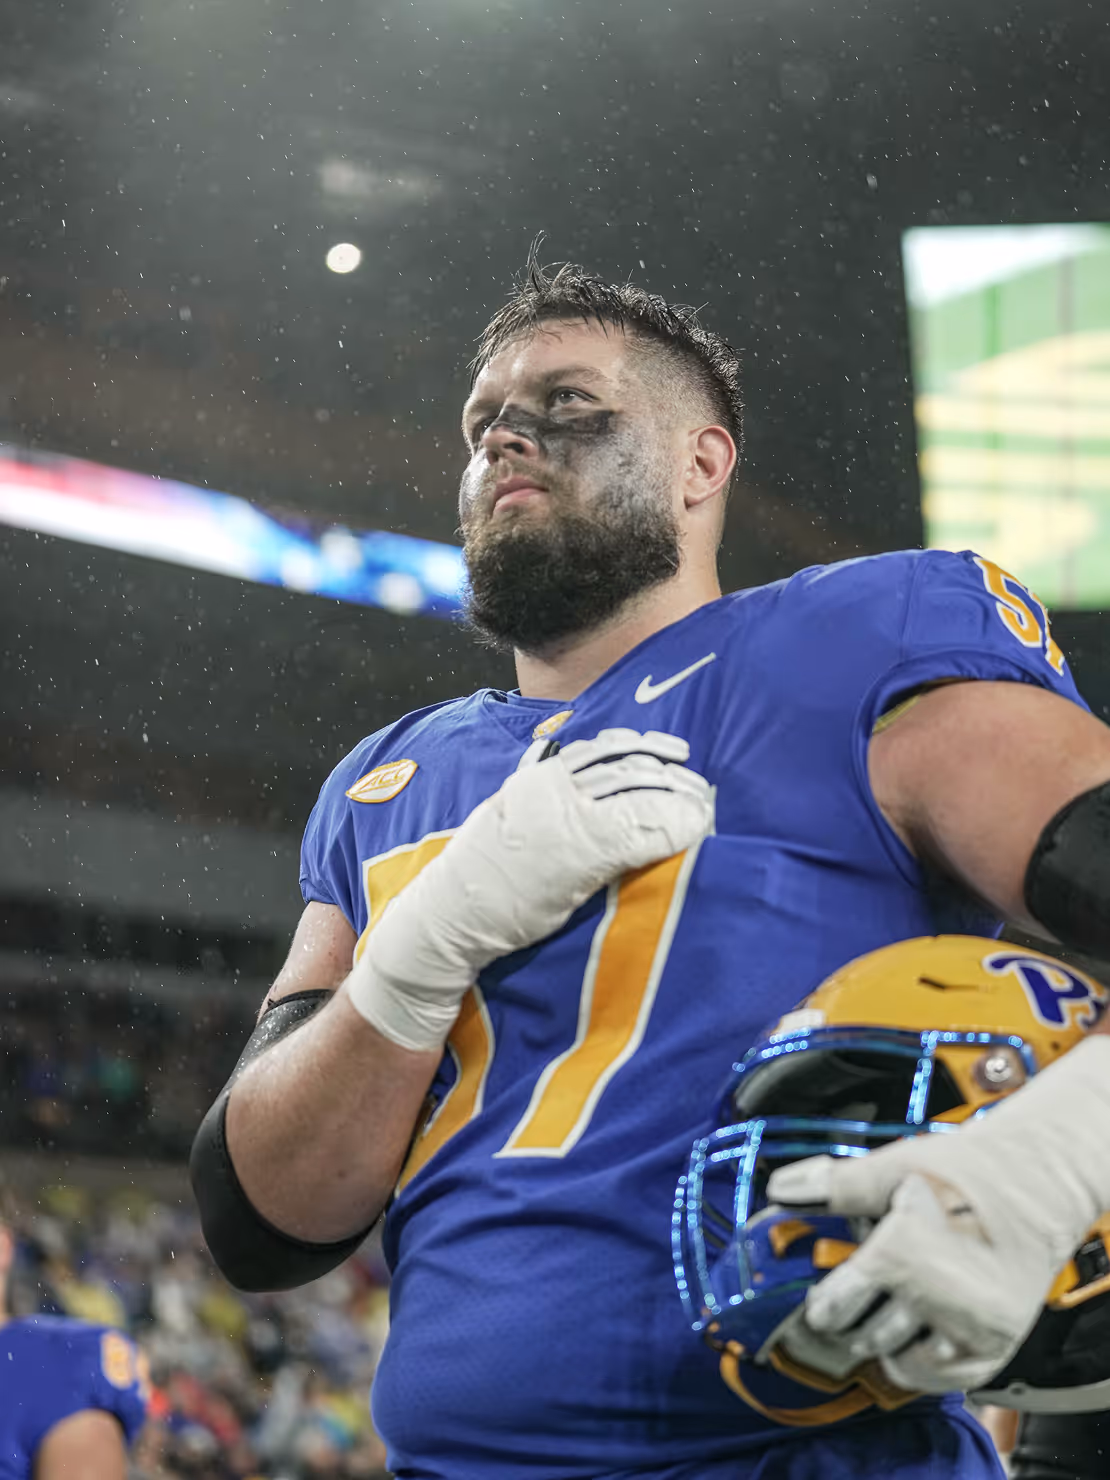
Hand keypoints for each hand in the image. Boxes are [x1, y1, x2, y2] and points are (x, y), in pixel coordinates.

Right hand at [345, 728, 712, 1050]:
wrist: (454, 911)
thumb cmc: (483, 874)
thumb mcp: (509, 815)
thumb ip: (544, 795)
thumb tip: (574, 782)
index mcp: (540, 776)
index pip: (605, 748)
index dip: (646, 746)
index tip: (673, 752)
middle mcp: (557, 788)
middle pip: (630, 766)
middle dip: (672, 772)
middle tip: (700, 783)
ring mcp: (570, 818)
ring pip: (642, 791)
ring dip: (681, 797)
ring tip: (703, 806)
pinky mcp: (584, 853)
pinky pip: (643, 829)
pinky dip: (675, 826)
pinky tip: (694, 830)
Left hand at [767, 1035, 1109, 1393]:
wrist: (1037, 1186)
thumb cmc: (964, 1172)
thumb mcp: (895, 1166)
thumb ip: (837, 1183)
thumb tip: (782, 1190)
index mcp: (907, 1252)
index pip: (838, 1302)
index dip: (822, 1299)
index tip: (816, 1298)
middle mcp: (941, 1298)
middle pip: (862, 1334)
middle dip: (848, 1318)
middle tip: (847, 1299)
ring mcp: (970, 1328)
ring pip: (895, 1358)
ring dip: (880, 1337)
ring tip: (885, 1304)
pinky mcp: (993, 1348)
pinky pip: (934, 1378)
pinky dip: (915, 1359)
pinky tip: (913, 1326)